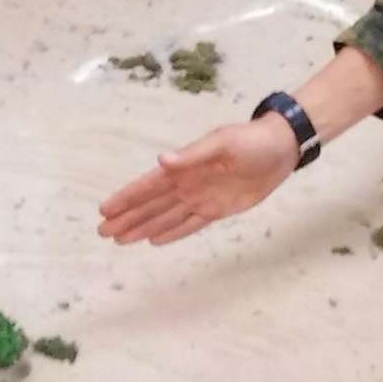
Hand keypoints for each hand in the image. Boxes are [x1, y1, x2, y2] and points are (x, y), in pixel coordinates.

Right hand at [98, 113, 301, 244]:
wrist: (280, 149)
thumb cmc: (250, 141)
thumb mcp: (222, 143)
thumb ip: (191, 155)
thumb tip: (161, 161)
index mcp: (184, 167)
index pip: (148, 186)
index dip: (127, 198)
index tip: (105, 210)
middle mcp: (187, 184)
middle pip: (151, 206)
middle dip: (127, 218)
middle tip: (102, 233)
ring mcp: (201, 198)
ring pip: (165, 218)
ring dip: (142, 228)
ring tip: (120, 240)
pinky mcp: (217, 210)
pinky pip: (189, 225)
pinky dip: (171, 233)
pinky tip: (154, 240)